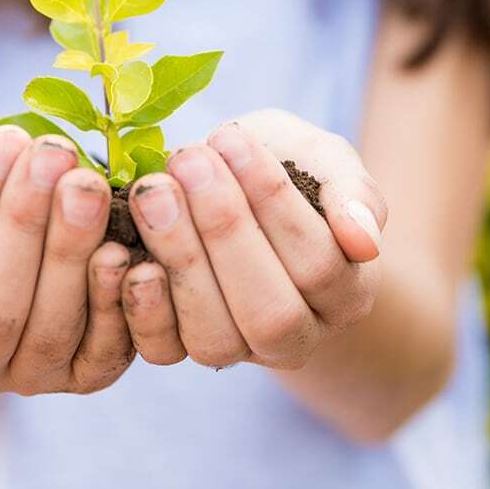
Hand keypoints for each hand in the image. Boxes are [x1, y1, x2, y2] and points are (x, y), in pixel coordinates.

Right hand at [0, 125, 134, 396]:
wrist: (0, 230)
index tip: (4, 140)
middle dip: (26, 226)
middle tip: (54, 154)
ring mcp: (26, 377)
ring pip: (49, 329)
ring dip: (72, 252)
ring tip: (86, 183)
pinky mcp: (83, 375)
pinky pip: (101, 353)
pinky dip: (114, 302)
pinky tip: (120, 245)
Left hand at [118, 109, 387, 369]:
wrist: (235, 187)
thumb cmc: (288, 168)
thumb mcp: (325, 160)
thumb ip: (353, 193)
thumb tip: (365, 240)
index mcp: (346, 293)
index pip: (318, 263)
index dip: (274, 202)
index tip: (231, 138)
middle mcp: (298, 337)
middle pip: (271, 312)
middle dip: (224, 232)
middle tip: (188, 161)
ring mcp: (239, 351)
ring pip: (216, 338)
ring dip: (180, 259)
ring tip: (153, 190)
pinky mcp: (182, 350)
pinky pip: (162, 351)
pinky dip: (140, 306)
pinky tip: (124, 248)